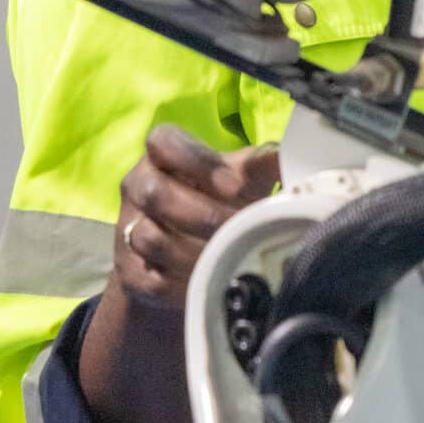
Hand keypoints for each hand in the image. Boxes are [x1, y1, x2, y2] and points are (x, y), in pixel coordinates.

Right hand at [111, 128, 280, 312]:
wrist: (187, 253)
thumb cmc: (221, 201)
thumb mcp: (241, 178)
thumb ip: (261, 165)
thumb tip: (295, 156)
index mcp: (164, 155)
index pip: (162, 141)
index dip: (196, 160)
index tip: (236, 184)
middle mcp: (139, 185)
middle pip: (154, 193)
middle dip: (204, 214)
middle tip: (241, 226)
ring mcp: (128, 227)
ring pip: (149, 238)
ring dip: (196, 251)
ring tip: (233, 255)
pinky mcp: (128, 269)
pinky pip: (151, 278)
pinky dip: (185, 282)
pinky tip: (213, 278)